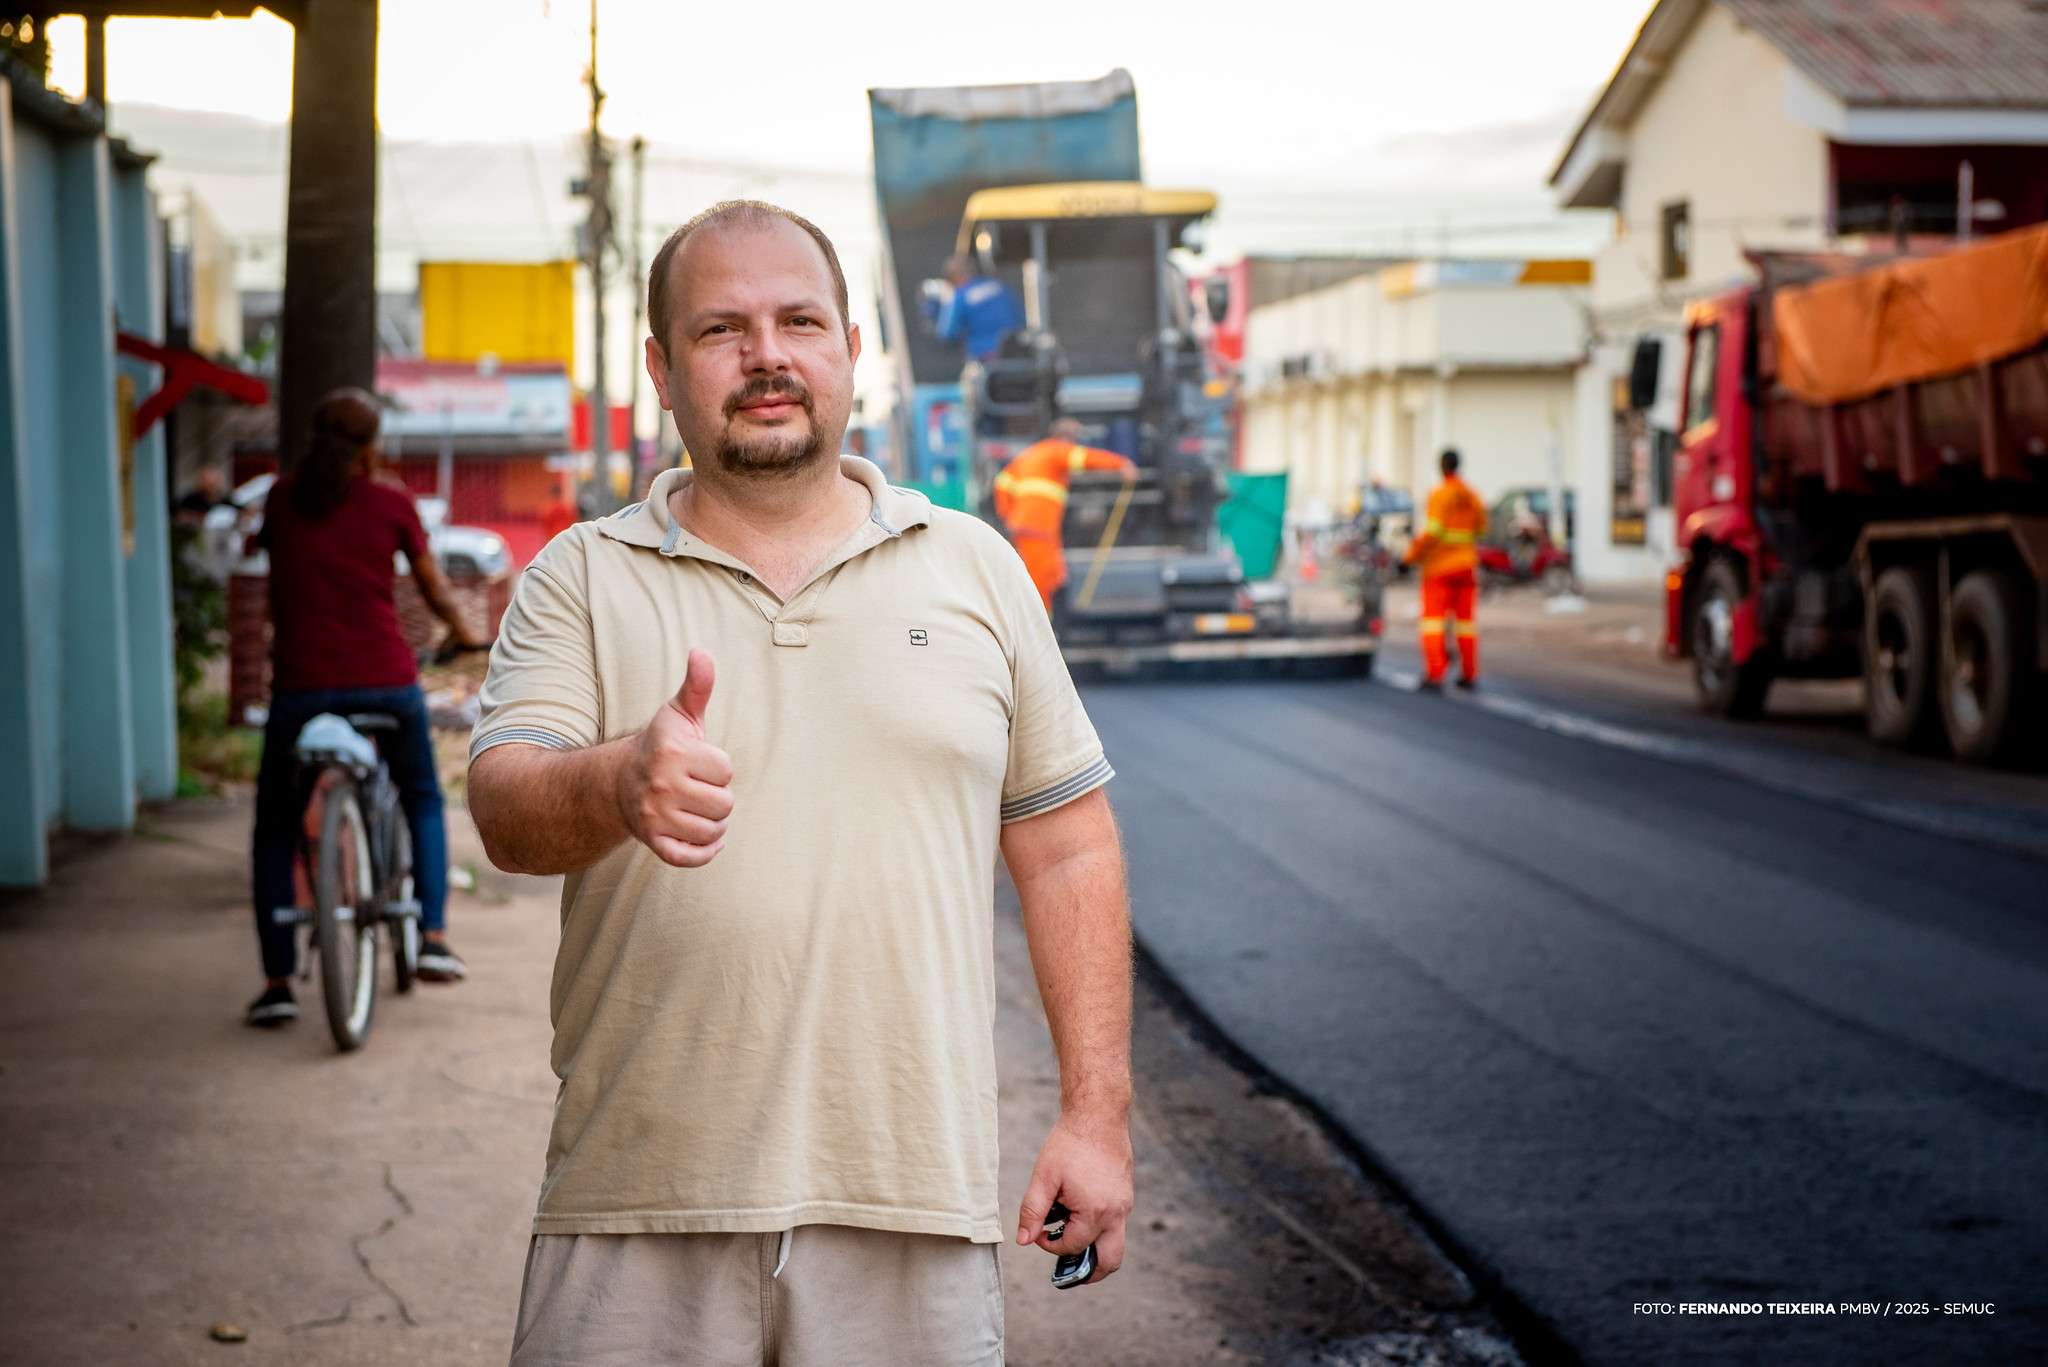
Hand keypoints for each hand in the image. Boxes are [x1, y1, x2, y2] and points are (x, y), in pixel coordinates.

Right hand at [613, 648, 733, 867]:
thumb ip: (697, 685)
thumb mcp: (678, 713)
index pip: (725, 770)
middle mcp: (660, 786)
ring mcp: (654, 817)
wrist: (618, 782)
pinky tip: (707, 839)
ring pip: (713, 831)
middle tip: (699, 788)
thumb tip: (702, 652)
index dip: (719, 767)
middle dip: (718, 796)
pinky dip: (704, 853)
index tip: (701, 763)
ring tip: (698, 808)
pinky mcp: (653, 842)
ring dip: (714, 823)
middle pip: (724, 804)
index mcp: (672, 753)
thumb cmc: (661, 745)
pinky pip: (690, 858)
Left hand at [1015, 1110, 1133, 1284]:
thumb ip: (1032, 1212)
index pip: (1073, 1247)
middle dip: (1088, 1272)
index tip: (1040, 1233)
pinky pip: (1116, 1224)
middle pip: (1110, 1261)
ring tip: (1071, 1240)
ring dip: (1094, 1248)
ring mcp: (1125, 1205)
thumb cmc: (1070, 1144)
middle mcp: (1116, 1213)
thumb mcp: (1043, 1178)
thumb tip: (1024, 1240)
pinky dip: (1100, 1229)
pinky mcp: (1126, 1195)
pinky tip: (1078, 1210)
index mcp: (1095, 1212)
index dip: (1051, 1245)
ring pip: (1115, 1243)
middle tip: (1069, 1271)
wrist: (1099, 1115)